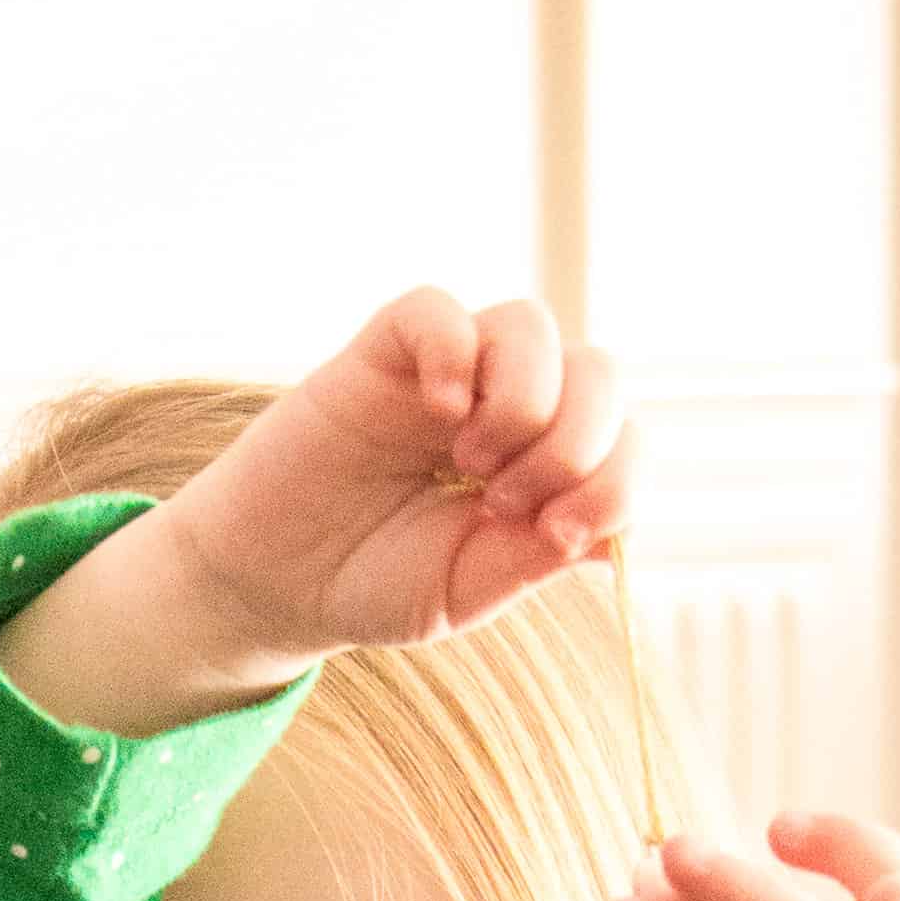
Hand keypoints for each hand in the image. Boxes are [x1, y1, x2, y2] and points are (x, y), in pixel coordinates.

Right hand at [0, 288, 632, 730]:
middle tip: (506, 505)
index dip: (614, 481)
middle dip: (575, 445)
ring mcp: (449, 373)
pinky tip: (442, 413)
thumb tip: (614, 532)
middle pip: (598, 373)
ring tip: (471, 465)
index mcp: (543, 464)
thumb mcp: (467, 589)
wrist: (275, 582)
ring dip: (525, 401)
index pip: (623, 439)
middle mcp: (507, 406)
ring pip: (531, 327)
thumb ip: (536, 557)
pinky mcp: (384, 352)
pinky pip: (438, 312)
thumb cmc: (373, 583)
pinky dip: (455, 351)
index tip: (559, 538)